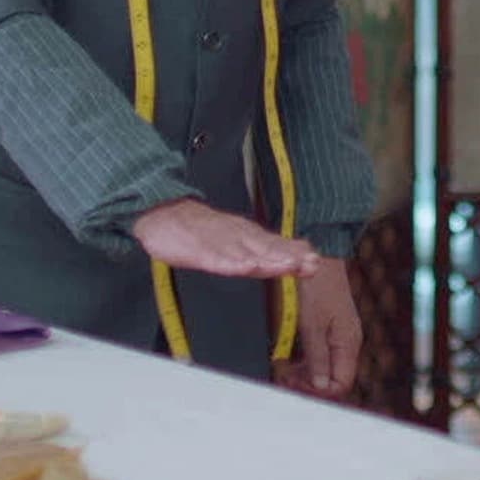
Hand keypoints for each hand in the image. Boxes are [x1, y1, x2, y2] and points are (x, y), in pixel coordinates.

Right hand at [130, 199, 320, 279]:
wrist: (165, 212)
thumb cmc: (205, 230)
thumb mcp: (241, 237)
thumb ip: (271, 246)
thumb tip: (304, 251)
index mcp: (248, 236)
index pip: (275, 246)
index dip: (294, 254)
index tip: (315, 262)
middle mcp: (237, 237)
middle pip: (265, 248)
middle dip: (286, 256)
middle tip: (307, 263)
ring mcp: (217, 242)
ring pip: (244, 252)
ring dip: (266, 259)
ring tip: (285, 266)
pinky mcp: (196, 249)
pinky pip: (214, 257)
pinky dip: (229, 262)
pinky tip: (243, 266)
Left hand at [275, 257, 361, 400]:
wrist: (320, 256)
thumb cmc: (317, 286)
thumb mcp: (312, 324)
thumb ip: (317, 358)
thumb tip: (321, 387)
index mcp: (348, 343)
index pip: (340, 384)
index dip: (317, 390)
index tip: (293, 383)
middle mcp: (348, 342)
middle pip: (333, 378)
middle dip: (308, 383)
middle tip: (284, 376)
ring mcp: (340, 335)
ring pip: (325, 368)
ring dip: (305, 373)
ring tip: (284, 368)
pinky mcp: (331, 328)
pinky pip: (321, 354)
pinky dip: (305, 360)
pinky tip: (290, 356)